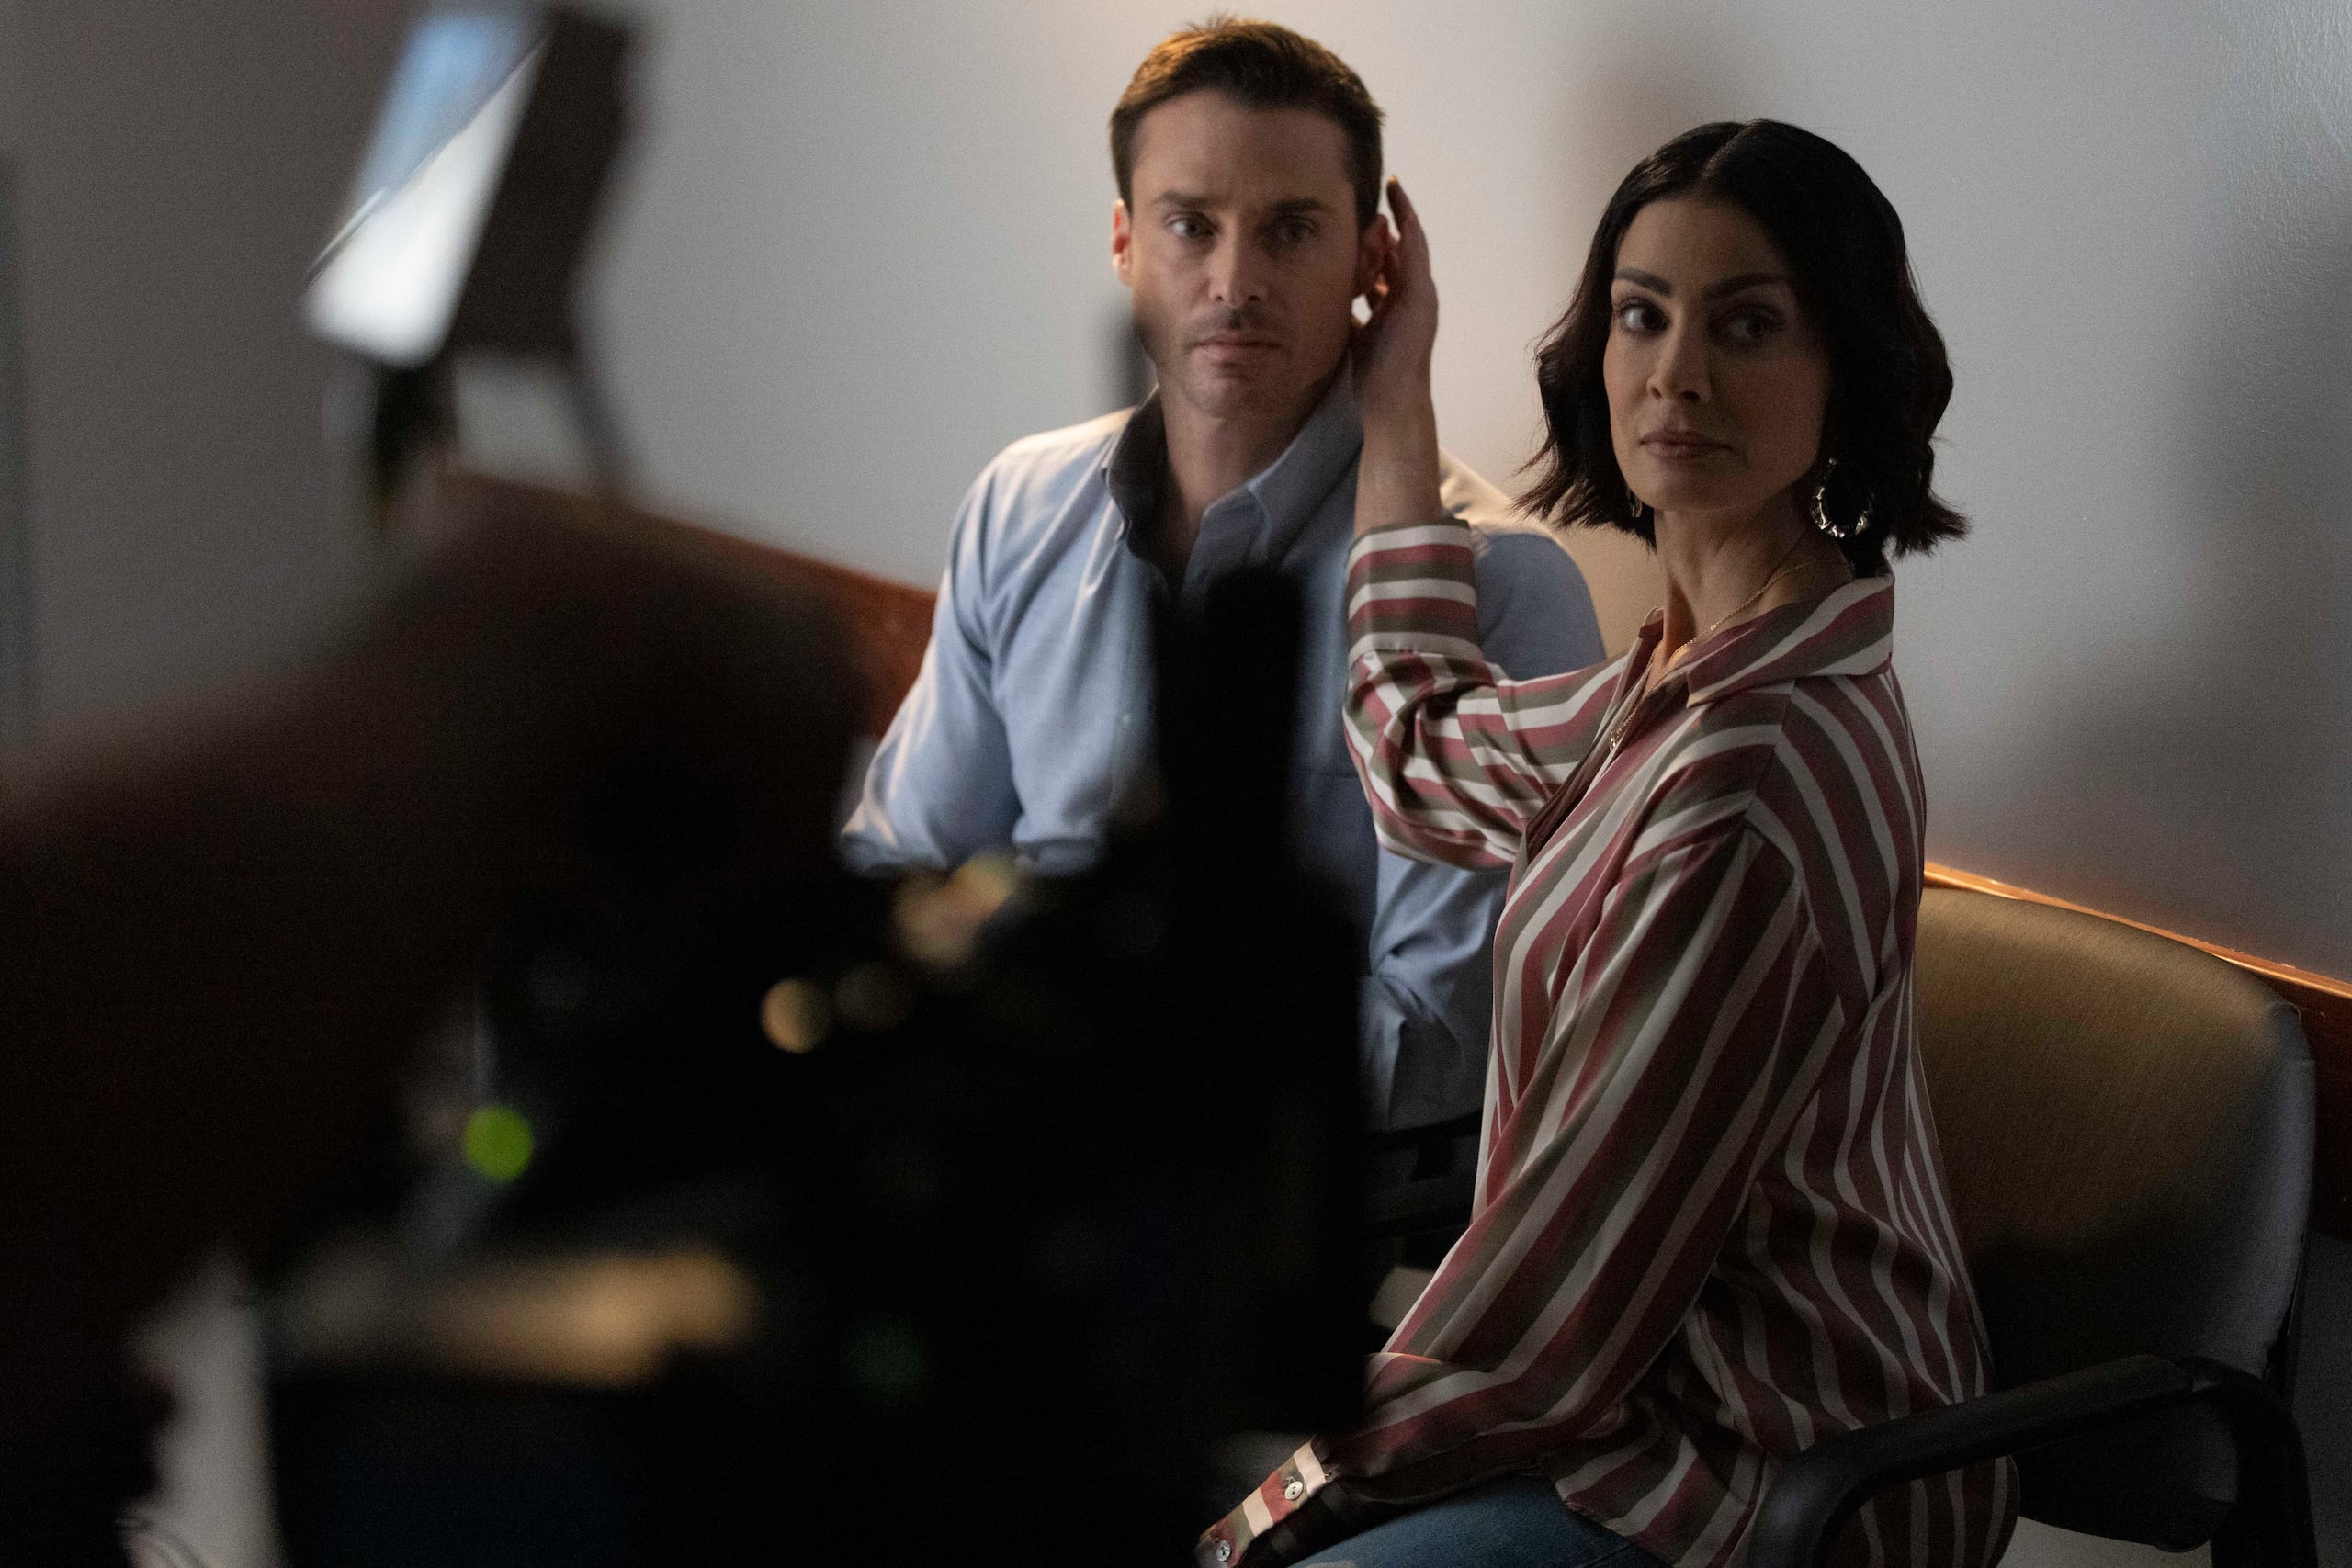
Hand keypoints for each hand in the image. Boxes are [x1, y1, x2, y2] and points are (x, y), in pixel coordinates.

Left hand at [1350, 178, 1443, 535]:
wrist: (1391, 397)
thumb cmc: (1372, 374)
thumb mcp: (1353, 334)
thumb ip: (1346, 315)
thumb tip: (1322, 302)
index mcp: (1394, 307)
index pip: (1387, 267)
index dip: (1377, 245)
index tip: (1365, 223)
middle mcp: (1411, 297)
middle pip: (1399, 251)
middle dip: (1389, 224)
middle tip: (1378, 194)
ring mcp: (1420, 293)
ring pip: (1408, 245)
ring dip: (1400, 217)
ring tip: (1391, 189)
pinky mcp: (1422, 293)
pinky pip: (1416, 249)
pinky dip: (1409, 224)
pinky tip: (1398, 204)